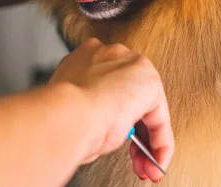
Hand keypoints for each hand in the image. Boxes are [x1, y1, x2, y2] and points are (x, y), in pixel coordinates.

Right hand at [50, 38, 173, 182]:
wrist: (66, 114)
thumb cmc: (60, 115)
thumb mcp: (72, 106)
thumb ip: (90, 106)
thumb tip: (102, 125)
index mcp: (85, 58)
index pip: (107, 83)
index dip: (111, 111)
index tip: (108, 133)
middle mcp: (110, 55)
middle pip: (131, 93)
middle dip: (133, 129)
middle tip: (131, 156)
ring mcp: (131, 65)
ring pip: (147, 107)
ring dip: (147, 140)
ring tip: (142, 165)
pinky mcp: (150, 81)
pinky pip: (159, 119)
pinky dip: (160, 144)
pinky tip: (154, 161)